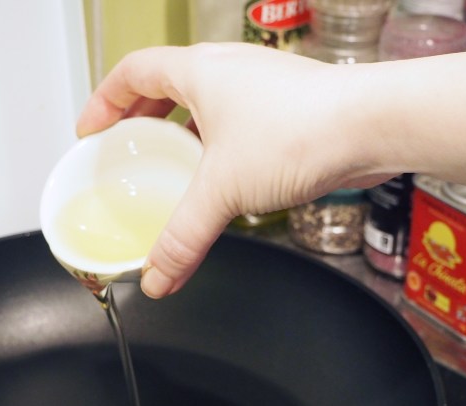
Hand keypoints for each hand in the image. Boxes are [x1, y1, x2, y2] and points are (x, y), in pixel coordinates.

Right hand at [76, 43, 392, 297]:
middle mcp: (228, 72)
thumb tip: (156, 275)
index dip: (104, 100)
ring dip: (181, 133)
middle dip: (139, 117)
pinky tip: (220, 180)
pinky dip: (217, 148)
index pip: (132, 71)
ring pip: (204, 106)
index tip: (91, 130)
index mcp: (199, 71)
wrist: (374, 125)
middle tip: (125, 148)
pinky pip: (235, 125)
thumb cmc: (303, 129)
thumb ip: (182, 238)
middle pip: (165, 85)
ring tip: (170, 168)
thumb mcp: (223, 190)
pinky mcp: (285, 111)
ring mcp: (259, 90)